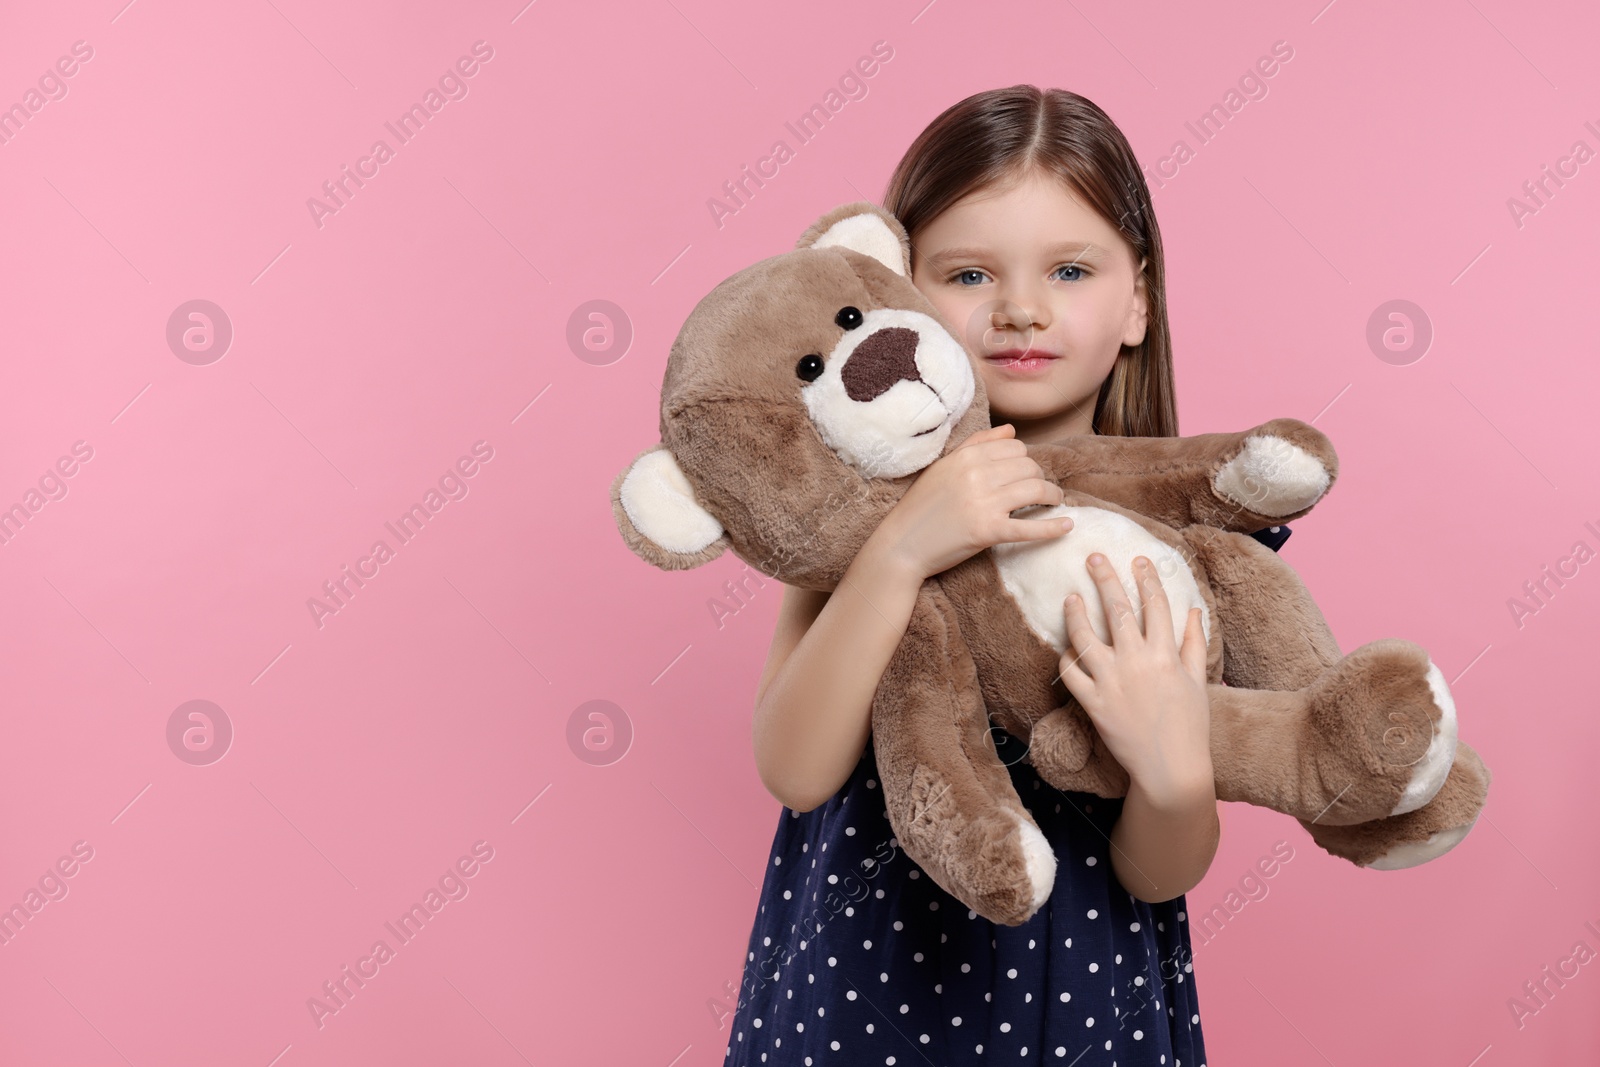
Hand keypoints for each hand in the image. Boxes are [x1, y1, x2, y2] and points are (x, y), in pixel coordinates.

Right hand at [869, 424, 1071, 581]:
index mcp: (966, 456)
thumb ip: (977, 444)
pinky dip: (1053, 527)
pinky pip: (1030, 527)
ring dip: (1052, 496)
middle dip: (1040, 477)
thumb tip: (1011, 430)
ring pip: (1036, 490)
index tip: (1026, 473)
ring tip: (1054, 502)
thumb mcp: (944, 467)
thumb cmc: (921, 506)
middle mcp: (977, 474)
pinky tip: (1067, 526)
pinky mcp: (988, 531)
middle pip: (1030, 466)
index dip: (1026, 460)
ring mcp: (984, 503)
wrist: (901, 544)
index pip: (1015, 447)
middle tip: (1041, 490)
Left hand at [1057, 552, 1212, 807]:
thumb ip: (1194, 643)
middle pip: (1117, 610)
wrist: (1170, 767)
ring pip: (1086, 637)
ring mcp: (1112, 682)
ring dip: (1076, 613)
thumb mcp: (1198, 681)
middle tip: (1093, 558)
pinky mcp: (1093, 703)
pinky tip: (1066, 648)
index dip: (1147, 579)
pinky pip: (1071, 674)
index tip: (1138, 559)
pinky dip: (1066, 658)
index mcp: (1165, 655)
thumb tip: (1195, 610)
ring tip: (1071, 597)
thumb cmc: (1189, 725)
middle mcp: (1136, 662)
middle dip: (1106, 579)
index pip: (1155, 606)